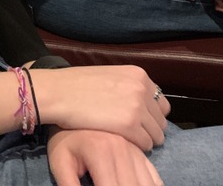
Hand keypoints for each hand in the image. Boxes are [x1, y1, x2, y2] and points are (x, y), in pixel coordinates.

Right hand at [35, 65, 168, 150]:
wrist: (60, 92)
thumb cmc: (78, 85)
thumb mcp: (110, 76)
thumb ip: (128, 86)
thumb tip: (141, 102)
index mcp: (138, 75)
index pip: (161, 103)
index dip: (152, 115)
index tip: (140, 122)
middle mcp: (141, 89)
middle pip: (161, 120)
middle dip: (150, 129)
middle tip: (134, 134)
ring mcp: (137, 107)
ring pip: (157, 134)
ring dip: (146, 139)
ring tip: (129, 140)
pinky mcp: (130, 126)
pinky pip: (146, 144)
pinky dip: (138, 147)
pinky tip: (124, 143)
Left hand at [47, 127, 163, 185]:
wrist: (70, 104)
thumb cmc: (63, 137)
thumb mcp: (60, 162)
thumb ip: (70, 185)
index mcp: (102, 153)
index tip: (96, 185)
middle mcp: (123, 148)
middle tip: (107, 182)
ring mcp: (134, 145)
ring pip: (149, 182)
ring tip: (118, 181)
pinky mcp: (139, 146)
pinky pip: (154, 173)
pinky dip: (151, 184)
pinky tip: (135, 183)